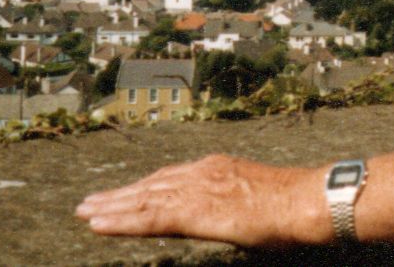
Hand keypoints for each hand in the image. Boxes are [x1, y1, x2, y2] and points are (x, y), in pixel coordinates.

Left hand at [75, 154, 328, 245]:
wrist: (307, 201)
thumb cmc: (296, 205)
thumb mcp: (257, 198)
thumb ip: (235, 204)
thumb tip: (229, 216)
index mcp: (216, 168)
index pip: (169, 177)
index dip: (141, 187)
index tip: (120, 195)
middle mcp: (201, 173)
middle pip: (150, 185)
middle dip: (118, 196)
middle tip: (88, 203)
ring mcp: (197, 189)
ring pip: (143, 201)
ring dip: (111, 208)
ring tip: (85, 213)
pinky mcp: (195, 210)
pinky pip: (150, 218)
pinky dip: (121, 222)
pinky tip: (100, 225)